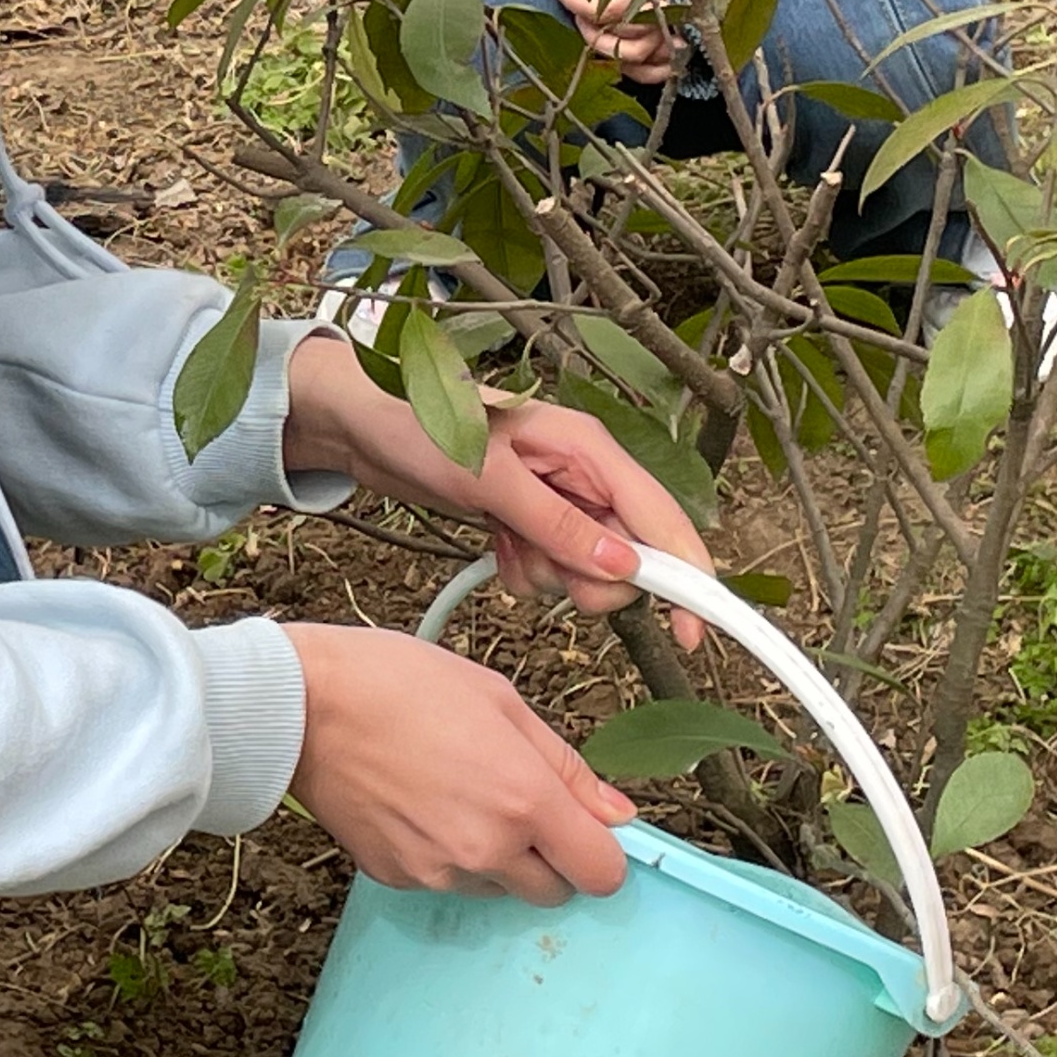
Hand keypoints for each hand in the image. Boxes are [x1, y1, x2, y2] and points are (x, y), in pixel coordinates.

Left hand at [282, 333, 711, 640]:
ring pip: (587, 568)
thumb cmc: (419, 426)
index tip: (695, 632)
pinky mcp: (530, 518)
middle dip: (587, 578)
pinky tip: (494, 545)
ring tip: (504, 541)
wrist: (361, 425)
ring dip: (547, 573)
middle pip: (629, 555)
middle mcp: (583, 472)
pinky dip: (524, 570)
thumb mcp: (489, 479)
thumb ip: (558, 525)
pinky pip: (551, 568)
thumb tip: (622, 568)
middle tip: (540, 563)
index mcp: (590, 449)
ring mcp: (557, 497)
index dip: (688, 578)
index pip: (663, 521)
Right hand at [283, 622, 634, 902]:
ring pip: (500, 890)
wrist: (302, 705)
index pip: (602, 874)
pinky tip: (424, 804)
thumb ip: (566, 766)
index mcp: (523, 801)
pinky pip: (448, 882)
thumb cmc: (396, 685)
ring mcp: (439, 872)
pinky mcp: (398, 879)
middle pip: (555, 893)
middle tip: (519, 801)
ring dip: (499, 858)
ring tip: (460, 792)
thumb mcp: (500, 702)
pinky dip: (449, 856)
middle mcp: (486, 850)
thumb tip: (616, 811)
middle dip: (552, 857)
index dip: (600, 850)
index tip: (585, 826)